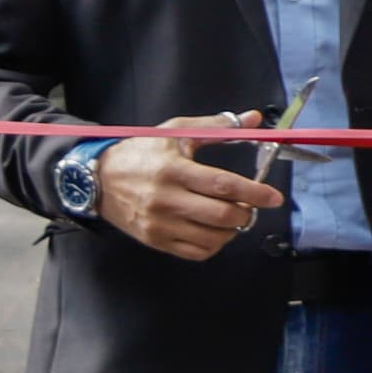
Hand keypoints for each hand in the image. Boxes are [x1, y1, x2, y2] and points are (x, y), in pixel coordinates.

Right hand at [93, 114, 285, 258]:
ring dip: (231, 230)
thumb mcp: (175, 133)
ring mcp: (159, 223)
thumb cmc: (140, 153)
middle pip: (222, 216)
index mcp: (173, 169)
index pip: (224, 185)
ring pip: (212, 238)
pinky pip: (196, 252)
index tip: (273, 197)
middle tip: (249, 207)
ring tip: (230, 218)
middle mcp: (166, 199)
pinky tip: (212, 231)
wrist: (98, 178)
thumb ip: (217, 127)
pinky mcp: (155, 240)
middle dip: (246, 213)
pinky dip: (213, 245)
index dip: (255, 193)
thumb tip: (254, 120)